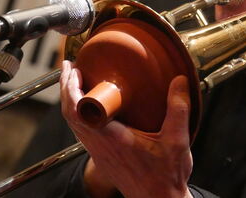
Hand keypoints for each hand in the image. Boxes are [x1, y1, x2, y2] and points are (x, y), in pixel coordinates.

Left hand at [60, 60, 193, 197]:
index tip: (74, 70)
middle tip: (69, 68)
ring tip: (75, 81)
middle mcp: (99, 146)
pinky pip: (82, 131)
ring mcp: (98, 152)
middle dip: (66, 88)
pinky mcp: (101, 157)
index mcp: (112, 139)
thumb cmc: (165, 177)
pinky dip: (79, 113)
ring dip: (71, 101)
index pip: (78, 111)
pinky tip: (91, 105)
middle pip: (69, 114)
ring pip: (73, 123)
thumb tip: (179, 81)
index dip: (71, 89)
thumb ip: (178, 109)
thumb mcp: (176, 140)